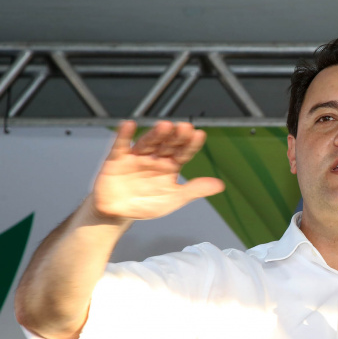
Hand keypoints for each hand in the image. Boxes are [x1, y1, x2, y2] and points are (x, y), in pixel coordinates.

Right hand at [92, 121, 224, 220]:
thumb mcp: (173, 198)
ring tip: (166, 126)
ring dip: (156, 134)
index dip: (191, 144)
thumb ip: (194, 190)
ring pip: (148, 143)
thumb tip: (220, 185)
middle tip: (185, 127)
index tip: (199, 134)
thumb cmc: (146, 203)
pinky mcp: (117, 159)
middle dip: (176, 136)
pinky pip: (121, 146)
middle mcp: (155, 158)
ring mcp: (137, 157)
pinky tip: (129, 125)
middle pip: (167, 145)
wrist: (119, 212)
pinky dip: (124, 136)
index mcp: (171, 165)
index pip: (183, 153)